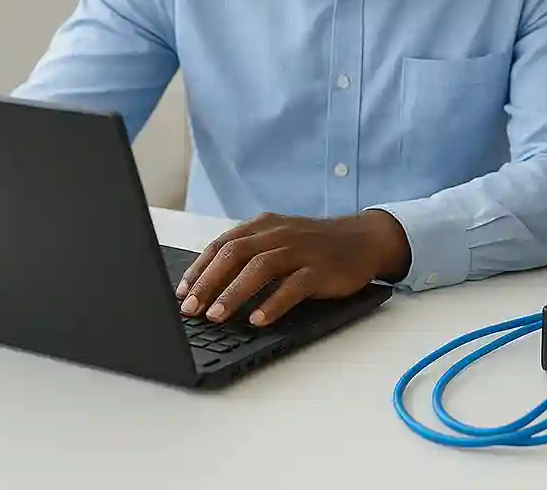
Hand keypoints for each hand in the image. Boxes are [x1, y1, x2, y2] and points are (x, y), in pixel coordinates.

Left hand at [175, 210, 410, 326]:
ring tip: (216, 316)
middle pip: (235, 253)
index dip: (199, 269)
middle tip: (190, 309)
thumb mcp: (280, 241)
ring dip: (234, 293)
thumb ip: (250, 255)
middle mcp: (279, 233)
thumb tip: (209, 286)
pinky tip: (259, 319)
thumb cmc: (315, 246)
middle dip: (209, 282)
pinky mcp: (321, 269)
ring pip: (260, 267)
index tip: (181, 293)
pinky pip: (294, 286)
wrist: (364, 239)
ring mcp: (301, 250)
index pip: (222, 244)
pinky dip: (274, 303)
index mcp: (264, 226)